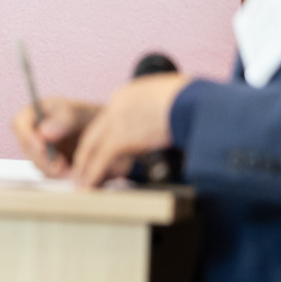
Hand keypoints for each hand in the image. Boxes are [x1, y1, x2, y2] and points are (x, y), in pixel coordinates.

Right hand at [10, 97, 101, 178]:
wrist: (112, 137)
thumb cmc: (95, 117)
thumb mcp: (82, 113)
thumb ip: (64, 119)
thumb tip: (44, 132)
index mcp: (38, 112)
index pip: (19, 123)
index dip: (26, 136)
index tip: (41, 148)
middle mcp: (36, 131)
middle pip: (27, 148)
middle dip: (43, 159)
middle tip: (61, 165)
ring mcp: (42, 150)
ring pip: (37, 164)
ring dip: (53, 170)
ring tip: (73, 169)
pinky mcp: (51, 165)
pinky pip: (49, 174)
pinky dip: (61, 176)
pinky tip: (75, 172)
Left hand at [69, 73, 193, 187]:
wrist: (195, 102)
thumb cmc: (197, 101)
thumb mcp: (177, 100)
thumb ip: (167, 111)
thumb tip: (176, 120)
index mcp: (131, 94)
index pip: (111, 118)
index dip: (105, 137)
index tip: (102, 151)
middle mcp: (118, 104)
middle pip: (95, 132)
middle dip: (88, 153)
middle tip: (82, 170)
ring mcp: (116, 120)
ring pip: (93, 147)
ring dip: (86, 168)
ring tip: (83, 184)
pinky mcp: (119, 137)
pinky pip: (100, 160)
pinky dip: (93, 175)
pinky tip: (89, 187)